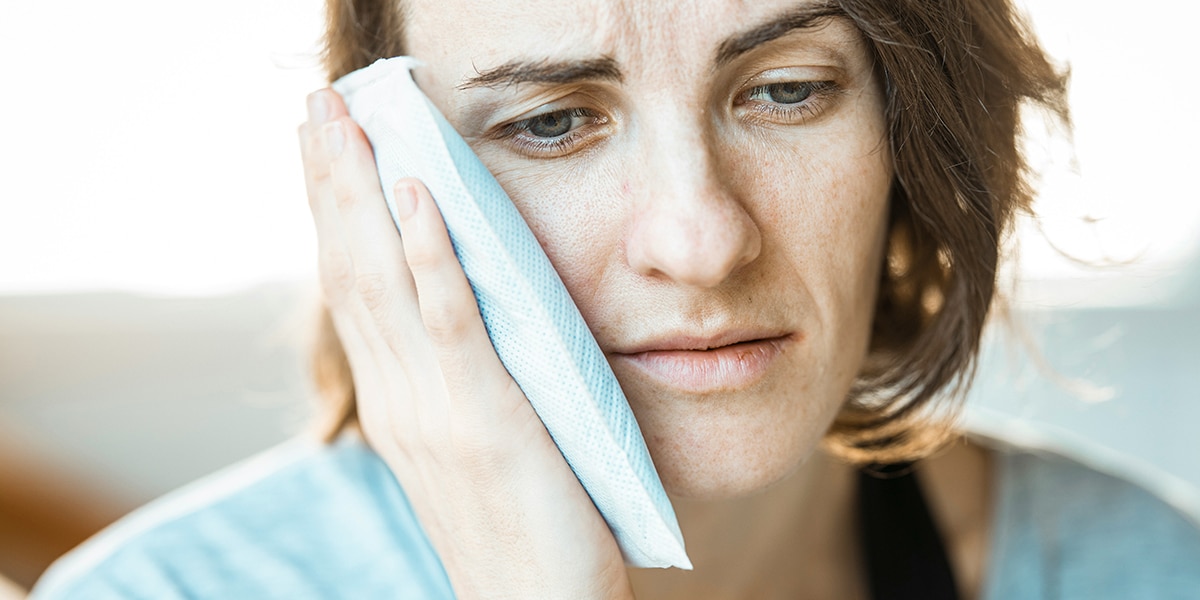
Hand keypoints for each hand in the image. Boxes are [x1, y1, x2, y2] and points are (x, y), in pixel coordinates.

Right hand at [298, 88, 632, 599]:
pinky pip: (450, 320)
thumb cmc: (516, 532)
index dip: (331, 213)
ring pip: (383, 279)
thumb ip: (453, 383)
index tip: (320, 146)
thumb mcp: (470, 448)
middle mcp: (400, 398)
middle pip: (350, 268)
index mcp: (396, 404)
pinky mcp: (486, 418)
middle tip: (315, 104)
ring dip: (361, 192)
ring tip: (345, 121)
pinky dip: (429, 251)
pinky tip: (415, 193)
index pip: (351, 289)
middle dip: (330, 181)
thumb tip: (457, 319)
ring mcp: (436, 407)